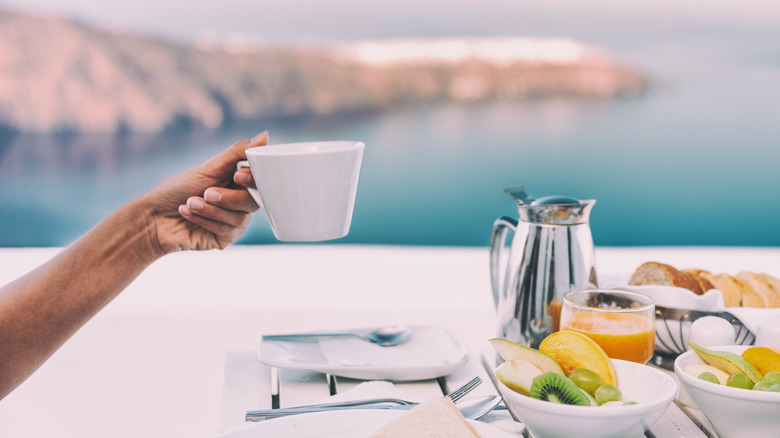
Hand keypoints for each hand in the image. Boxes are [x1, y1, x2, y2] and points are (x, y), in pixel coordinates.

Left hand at [144, 132, 266, 253]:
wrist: (154, 215)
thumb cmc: (178, 188)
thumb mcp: (209, 167)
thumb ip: (238, 152)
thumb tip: (265, 137)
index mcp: (238, 183)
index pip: (260, 181)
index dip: (253, 179)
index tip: (238, 175)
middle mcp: (239, 203)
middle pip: (253, 202)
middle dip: (227, 197)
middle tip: (206, 192)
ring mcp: (234, 222)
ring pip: (238, 218)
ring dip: (209, 210)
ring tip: (189, 203)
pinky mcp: (225, 239)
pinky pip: (227, 230)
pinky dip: (205, 220)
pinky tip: (188, 214)